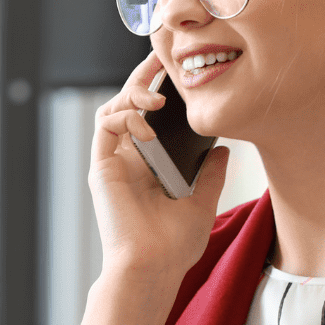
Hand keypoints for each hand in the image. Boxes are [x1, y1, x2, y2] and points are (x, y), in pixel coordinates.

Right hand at [89, 50, 228, 279]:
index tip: (178, 69)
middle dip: (143, 76)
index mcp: (150, 164)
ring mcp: (113, 162)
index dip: (160, 89)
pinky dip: (126, 116)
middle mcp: (128, 159)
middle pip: (129, 103)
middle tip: (160, 57)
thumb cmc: (175, 245)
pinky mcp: (101, 168)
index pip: (152, 116)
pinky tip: (148, 124)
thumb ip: (210, 174)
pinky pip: (106, 126)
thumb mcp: (203, 202)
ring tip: (158, 97)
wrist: (154, 268)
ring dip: (133, 93)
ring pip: (113, 108)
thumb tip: (223, 149)